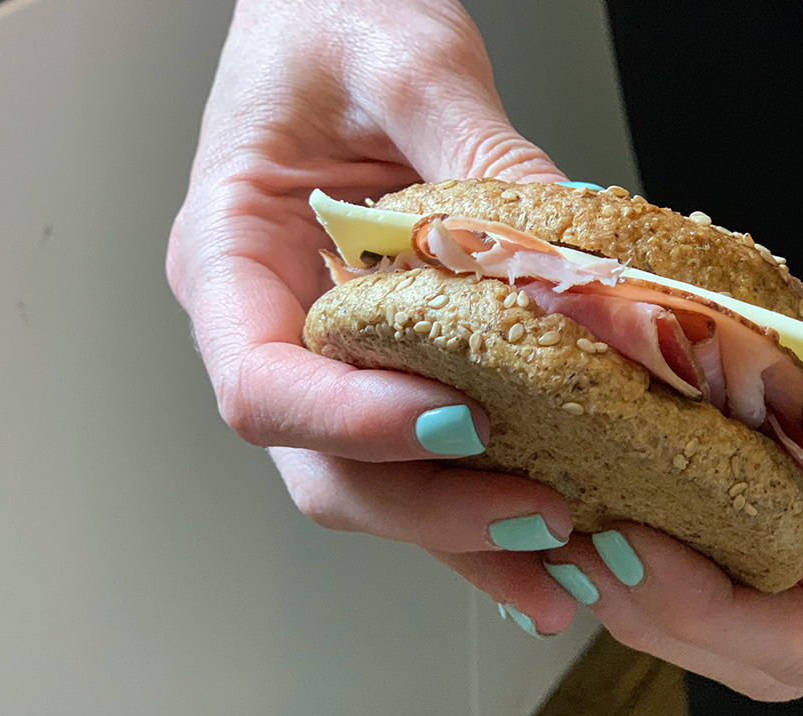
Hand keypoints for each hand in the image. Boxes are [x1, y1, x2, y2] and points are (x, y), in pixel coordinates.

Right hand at [167, 0, 587, 622]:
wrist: (337, 17)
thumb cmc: (331, 22)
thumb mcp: (404, 61)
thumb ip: (476, 155)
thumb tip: (569, 256)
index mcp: (230, 258)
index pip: (263, 384)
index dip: (351, 421)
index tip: (453, 420)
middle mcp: (275, 328)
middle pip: (328, 466)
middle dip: (434, 508)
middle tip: (546, 519)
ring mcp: (337, 359)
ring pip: (386, 485)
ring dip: (473, 539)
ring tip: (572, 574)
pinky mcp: (397, 366)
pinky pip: (433, 455)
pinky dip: (491, 504)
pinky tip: (560, 540)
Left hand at [539, 172, 802, 697]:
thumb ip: (784, 350)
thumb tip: (653, 365)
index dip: (702, 610)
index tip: (625, 546)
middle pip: (772, 653)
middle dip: (664, 613)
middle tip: (578, 544)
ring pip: (761, 623)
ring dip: (669, 591)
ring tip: (588, 530)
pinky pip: (771, 566)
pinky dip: (700, 547)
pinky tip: (641, 500)